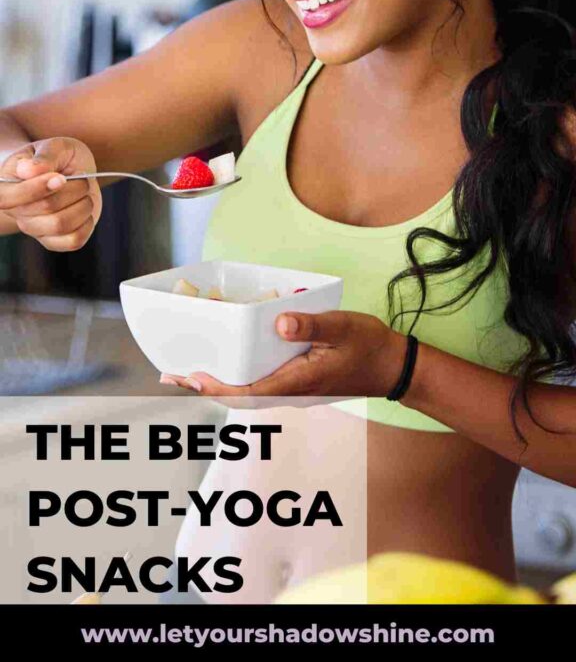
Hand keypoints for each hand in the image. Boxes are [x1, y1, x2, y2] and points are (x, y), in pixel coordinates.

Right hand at [0, 137, 101, 251]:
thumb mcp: (54, 146)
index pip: (7, 199)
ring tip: (84, 192)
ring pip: (61, 225)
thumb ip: (44, 156)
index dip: (36, 189)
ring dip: (82, 205)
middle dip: (73, 188)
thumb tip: (28, 171)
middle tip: (81, 177)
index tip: (61, 177)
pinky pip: (73, 241)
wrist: (69, 171)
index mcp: (6, 187)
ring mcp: (35, 229)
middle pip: (46, 208)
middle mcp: (17, 212)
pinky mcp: (55, 241)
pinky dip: (87, 223)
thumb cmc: (57, 157)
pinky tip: (85, 208)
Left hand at [159, 309, 407, 405]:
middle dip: (206, 388)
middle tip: (173, 376)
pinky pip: (260, 387)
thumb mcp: (343, 327)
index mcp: (298, 383)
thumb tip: (281, 322)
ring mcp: (294, 392)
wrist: (393, 368)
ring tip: (189, 373)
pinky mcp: (297, 385)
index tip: (194, 378)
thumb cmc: (369, 346)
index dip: (218, 388)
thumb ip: (312, 325)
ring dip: (218, 386)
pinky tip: (228, 365)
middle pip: (240, 397)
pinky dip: (237, 380)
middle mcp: (291, 393)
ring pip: (248, 394)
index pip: (249, 392)